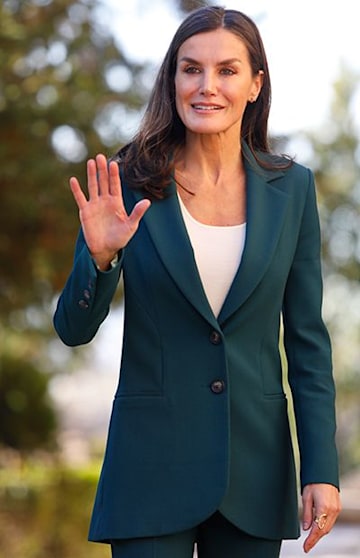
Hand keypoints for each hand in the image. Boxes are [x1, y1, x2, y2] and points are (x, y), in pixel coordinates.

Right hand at [69, 153, 150, 269]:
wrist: (106, 249)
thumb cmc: (120, 238)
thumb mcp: (131, 226)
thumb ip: (137, 213)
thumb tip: (147, 201)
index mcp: (117, 202)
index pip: (115, 185)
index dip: (114, 174)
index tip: (113, 163)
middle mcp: (105, 201)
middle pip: (104, 182)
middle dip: (102, 170)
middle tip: (100, 156)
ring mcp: (95, 205)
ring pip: (93, 186)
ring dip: (91, 175)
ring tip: (91, 162)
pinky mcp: (85, 212)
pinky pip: (80, 198)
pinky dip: (76, 190)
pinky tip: (73, 180)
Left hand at [302, 483, 340, 552]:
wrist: (323, 472)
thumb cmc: (313, 481)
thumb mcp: (306, 497)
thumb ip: (306, 514)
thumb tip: (306, 527)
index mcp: (323, 508)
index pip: (317, 530)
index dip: (311, 541)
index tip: (306, 547)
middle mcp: (332, 510)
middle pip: (324, 530)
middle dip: (315, 538)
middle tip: (307, 545)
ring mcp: (337, 509)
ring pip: (328, 527)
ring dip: (320, 533)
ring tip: (311, 538)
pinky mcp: (338, 507)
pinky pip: (331, 521)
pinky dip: (325, 526)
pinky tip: (318, 526)